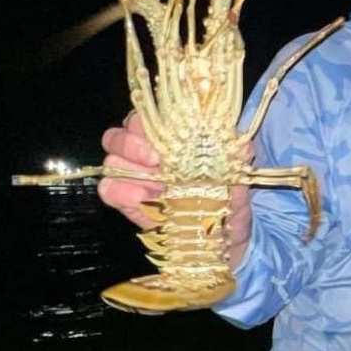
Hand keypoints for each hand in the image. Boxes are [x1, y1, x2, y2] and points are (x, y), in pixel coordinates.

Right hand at [98, 114, 253, 269]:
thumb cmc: (228, 196)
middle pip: (118, 135)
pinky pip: (108, 188)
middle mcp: (145, 152)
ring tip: (157, 183)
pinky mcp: (126, 201)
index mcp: (170, 137)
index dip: (148, 123)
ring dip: (130, 169)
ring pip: (111, 160)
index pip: (144, 116)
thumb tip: (241, 144)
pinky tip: (145, 198)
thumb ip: (236, 155)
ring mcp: (133, 176)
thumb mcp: (236, 174)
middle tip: (157, 161)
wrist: (224, 233)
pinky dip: (122, 191)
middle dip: (133, 145)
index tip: (168, 137)